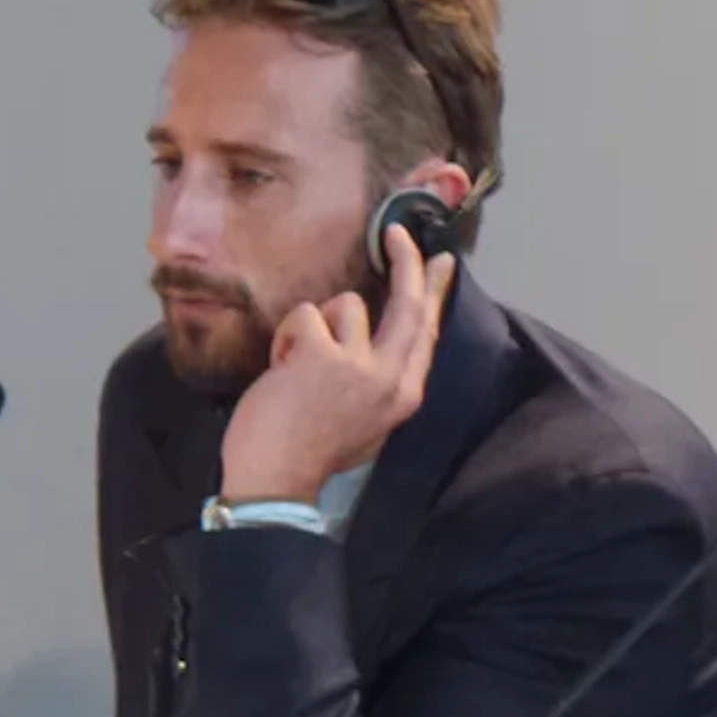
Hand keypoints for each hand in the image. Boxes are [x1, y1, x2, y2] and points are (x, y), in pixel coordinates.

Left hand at [219, 224, 456, 502]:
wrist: (275, 482)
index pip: (427, 332)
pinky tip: (280, 368)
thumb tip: (373, 339)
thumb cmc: (311, 454)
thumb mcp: (367, 422)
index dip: (435, 292)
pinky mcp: (322, 355)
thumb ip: (378, 382)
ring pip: (346, 305)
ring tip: (297, 364)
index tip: (440, 263)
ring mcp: (359, 365)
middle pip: (409, 304)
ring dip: (315, 325)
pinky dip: (287, 336)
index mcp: (403, 395)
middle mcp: (391, 378)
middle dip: (407, 262)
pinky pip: (305, 315)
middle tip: (398, 233)